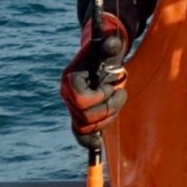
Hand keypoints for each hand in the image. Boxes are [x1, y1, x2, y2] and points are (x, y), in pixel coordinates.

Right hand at [60, 13, 128, 145]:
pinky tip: (97, 143)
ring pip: (88, 127)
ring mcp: (71, 106)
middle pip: (87, 118)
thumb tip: (113, 43)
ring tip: (117, 99)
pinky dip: (87, 139)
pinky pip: (78, 133)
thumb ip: (110, 45)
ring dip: (108, 117)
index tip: (111, 87)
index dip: (101, 98)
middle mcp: (66, 95)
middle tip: (120, 93)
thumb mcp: (109, 47)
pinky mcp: (78, 114)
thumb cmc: (105, 51)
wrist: (100, 56)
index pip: (82, 102)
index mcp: (70, 80)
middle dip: (109, 108)